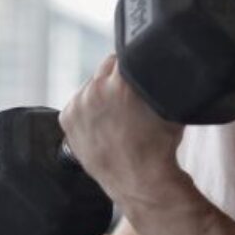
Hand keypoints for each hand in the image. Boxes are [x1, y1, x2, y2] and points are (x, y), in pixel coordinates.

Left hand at [59, 55, 184, 203]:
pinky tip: (102, 123)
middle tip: (129, 97)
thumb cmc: (159, 146)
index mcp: (122, 82)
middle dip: (117, 77)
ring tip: (116, 113)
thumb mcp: (168, 105)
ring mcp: (78, 105)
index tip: (138, 72)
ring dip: (101, 92)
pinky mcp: (67, 118)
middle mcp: (96, 90)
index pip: (125, 54)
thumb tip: (160, 65)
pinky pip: (78, 103)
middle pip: (106, 67)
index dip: (134, 62)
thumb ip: (159, 81)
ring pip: (91, 85)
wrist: (140, 181)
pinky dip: (87, 109)